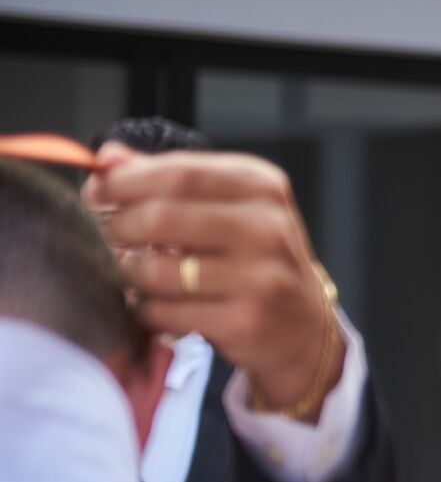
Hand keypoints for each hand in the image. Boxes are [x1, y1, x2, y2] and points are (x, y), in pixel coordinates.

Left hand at [85, 144, 341, 417]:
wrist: (304, 324)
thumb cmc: (255, 258)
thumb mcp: (228, 206)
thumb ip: (170, 179)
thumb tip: (107, 157)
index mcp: (263, 187)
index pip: (179, 172)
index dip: (125, 182)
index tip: (96, 192)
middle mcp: (268, 228)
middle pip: (163, 217)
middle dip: (120, 227)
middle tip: (111, 237)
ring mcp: (262, 277)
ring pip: (159, 271)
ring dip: (130, 273)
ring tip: (133, 273)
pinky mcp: (248, 321)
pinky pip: (167, 312)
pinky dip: (146, 310)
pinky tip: (154, 305)